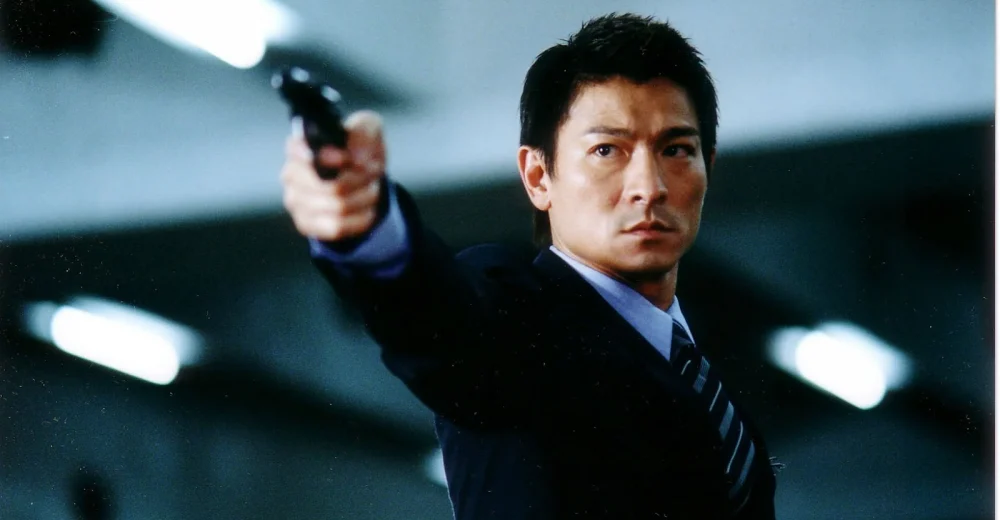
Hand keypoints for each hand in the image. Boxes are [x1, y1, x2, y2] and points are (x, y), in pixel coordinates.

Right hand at [281, 110, 386, 241]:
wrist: (364, 180)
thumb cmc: (359, 150)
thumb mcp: (369, 130)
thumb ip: (362, 133)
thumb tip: (355, 158)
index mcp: (300, 146)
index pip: (298, 151)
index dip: (324, 157)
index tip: (345, 159)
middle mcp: (291, 174)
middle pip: (330, 185)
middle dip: (360, 180)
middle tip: (372, 172)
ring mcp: (295, 202)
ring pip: (338, 207)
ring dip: (365, 198)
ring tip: (370, 188)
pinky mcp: (305, 224)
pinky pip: (337, 227)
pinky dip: (359, 219)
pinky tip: (364, 209)